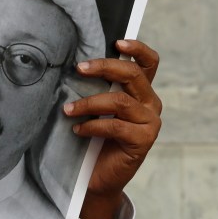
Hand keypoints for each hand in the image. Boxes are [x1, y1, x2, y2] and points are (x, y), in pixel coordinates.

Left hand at [63, 39, 161, 218]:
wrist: (96, 176)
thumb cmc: (92, 137)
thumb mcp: (94, 108)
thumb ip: (95, 88)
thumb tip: (75, 64)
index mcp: (140, 91)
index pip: (148, 63)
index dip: (137, 49)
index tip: (116, 42)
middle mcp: (149, 103)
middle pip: (132, 74)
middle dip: (104, 67)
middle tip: (79, 68)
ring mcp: (149, 122)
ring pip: (120, 101)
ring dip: (89, 102)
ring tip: (68, 109)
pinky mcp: (143, 140)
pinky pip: (115, 126)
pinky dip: (92, 125)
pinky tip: (77, 129)